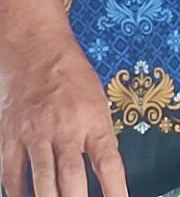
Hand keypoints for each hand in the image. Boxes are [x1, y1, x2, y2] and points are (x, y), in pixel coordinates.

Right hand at [0, 34, 127, 196]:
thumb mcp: (99, 102)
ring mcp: (35, 134)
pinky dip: (18, 193)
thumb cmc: (72, 76)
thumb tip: (108, 173)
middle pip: (72, 177)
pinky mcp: (10, 136)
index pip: (108, 163)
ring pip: (41, 179)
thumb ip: (100, 137)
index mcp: (93, 121)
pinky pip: (12, 173)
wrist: (36, 51)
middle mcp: (65, 129)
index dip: (115, 189)